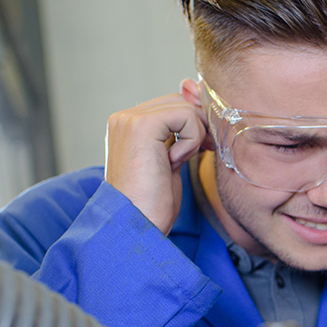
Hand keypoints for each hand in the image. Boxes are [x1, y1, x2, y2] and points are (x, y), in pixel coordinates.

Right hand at [104, 83, 209, 235]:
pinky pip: (185, 116)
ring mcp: (129, 119)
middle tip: (201, 153)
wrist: (137, 225)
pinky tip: (174, 161)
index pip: (173, 105)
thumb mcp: (170, 162)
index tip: (202, 148)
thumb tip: (199, 107)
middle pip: (180, 101)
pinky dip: (191, 140)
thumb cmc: (153, 203)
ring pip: (185, 106)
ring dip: (194, 135)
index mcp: (128, 126)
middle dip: (199, 126)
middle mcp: (125, 118)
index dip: (194, 125)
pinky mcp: (141, 125)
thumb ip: (180, 136)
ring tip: (179, 161)